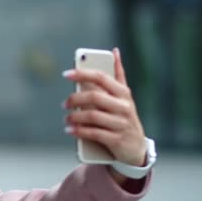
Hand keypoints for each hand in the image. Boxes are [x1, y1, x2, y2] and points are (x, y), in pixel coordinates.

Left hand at [62, 47, 146, 166]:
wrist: (136, 148)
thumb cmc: (124, 117)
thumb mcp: (124, 97)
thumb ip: (117, 75)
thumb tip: (114, 51)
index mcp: (123, 93)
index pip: (101, 77)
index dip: (82, 74)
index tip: (65, 74)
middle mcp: (123, 106)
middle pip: (94, 97)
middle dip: (75, 99)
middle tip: (64, 104)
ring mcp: (121, 123)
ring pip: (92, 116)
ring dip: (75, 117)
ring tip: (66, 119)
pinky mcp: (117, 140)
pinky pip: (94, 133)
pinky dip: (79, 131)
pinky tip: (70, 131)